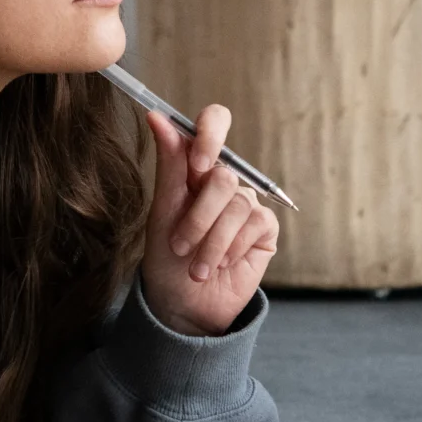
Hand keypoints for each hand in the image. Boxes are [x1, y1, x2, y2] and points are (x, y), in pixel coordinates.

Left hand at [139, 103, 278, 336]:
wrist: (183, 305)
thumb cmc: (167, 258)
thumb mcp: (163, 211)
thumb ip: (169, 164)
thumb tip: (157, 116)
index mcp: (196, 167)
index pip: (214, 122)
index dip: (210, 135)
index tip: (198, 165)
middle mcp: (224, 181)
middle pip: (223, 176)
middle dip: (198, 218)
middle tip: (180, 246)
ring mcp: (246, 203)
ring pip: (238, 204)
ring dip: (211, 243)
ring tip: (198, 268)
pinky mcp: (264, 229)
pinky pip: (255, 224)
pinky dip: (232, 249)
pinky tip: (222, 264)